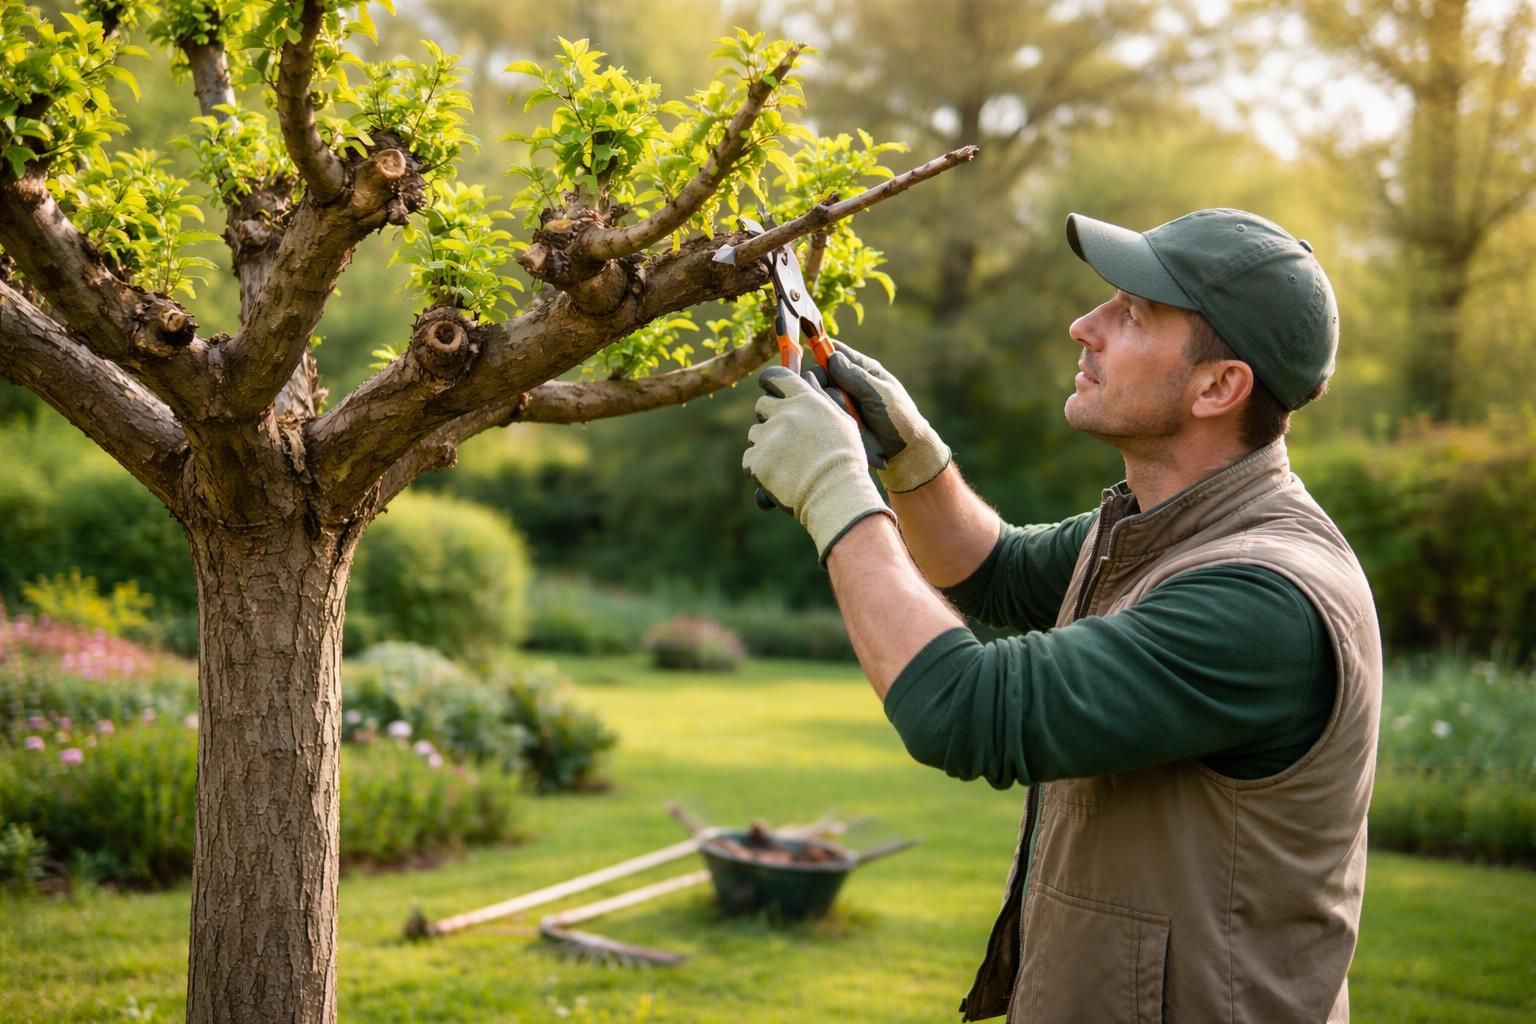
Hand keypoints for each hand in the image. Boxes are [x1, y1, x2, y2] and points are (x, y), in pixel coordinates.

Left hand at [743, 366, 893, 562]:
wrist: (836, 493)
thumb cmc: (845, 460)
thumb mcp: (842, 422)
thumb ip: (822, 397)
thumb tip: (808, 376)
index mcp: (805, 400)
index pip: (777, 377)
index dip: (770, 381)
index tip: (770, 388)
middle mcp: (784, 413)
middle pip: (761, 404)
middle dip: (768, 417)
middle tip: (783, 435)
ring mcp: (768, 436)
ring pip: (754, 434)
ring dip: (764, 444)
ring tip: (785, 462)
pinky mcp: (757, 460)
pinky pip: (748, 459)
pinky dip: (758, 468)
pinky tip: (776, 477)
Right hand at [825, 341, 951, 492]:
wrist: (902, 451)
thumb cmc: (898, 418)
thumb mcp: (880, 394)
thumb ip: (856, 377)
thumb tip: (832, 358)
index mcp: (862, 370)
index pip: (834, 352)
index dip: (822, 351)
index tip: (819, 360)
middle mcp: (846, 383)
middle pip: (818, 373)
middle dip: (823, 383)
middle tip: (840, 397)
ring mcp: (839, 402)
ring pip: (816, 394)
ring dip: (831, 404)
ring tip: (851, 418)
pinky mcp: (835, 420)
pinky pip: (819, 414)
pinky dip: (828, 418)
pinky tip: (846, 425)